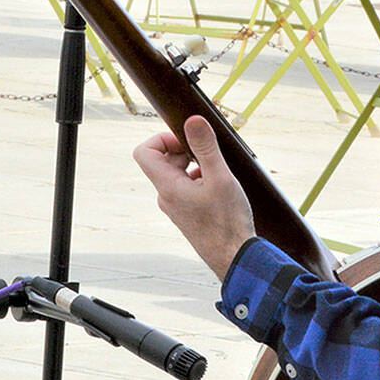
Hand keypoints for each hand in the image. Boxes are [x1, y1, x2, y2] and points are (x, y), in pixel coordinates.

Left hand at [133, 116, 254, 279]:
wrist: (235, 258)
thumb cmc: (228, 223)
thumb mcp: (220, 178)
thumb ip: (205, 147)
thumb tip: (193, 121)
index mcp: (168, 187)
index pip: (145, 152)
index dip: (162, 139)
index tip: (187, 139)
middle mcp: (166, 197)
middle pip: (163, 161)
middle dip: (185, 150)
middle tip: (209, 151)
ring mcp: (176, 206)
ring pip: (177, 174)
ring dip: (195, 164)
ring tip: (218, 171)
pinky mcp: (187, 213)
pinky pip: (186, 187)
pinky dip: (200, 179)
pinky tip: (220, 185)